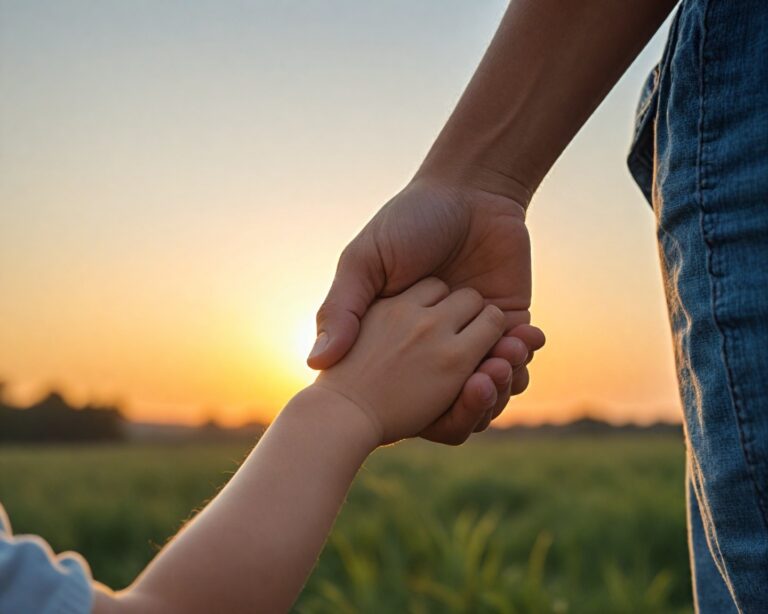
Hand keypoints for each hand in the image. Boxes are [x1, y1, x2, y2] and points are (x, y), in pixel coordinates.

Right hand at [310, 178, 542, 442]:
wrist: (468, 189)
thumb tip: (315, 362)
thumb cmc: (408, 222)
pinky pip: (518, 359)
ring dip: (501, 384)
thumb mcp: (363, 261)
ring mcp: (473, 337)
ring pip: (489, 387)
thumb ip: (341, 310)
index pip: (405, 397)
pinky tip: (520, 341)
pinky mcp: (509, 323)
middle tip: (478, 382)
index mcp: (396, 341)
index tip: (433, 405)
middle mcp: (434, 347)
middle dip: (472, 403)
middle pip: (454, 403)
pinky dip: (522, 360)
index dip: (423, 413)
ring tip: (500, 362)